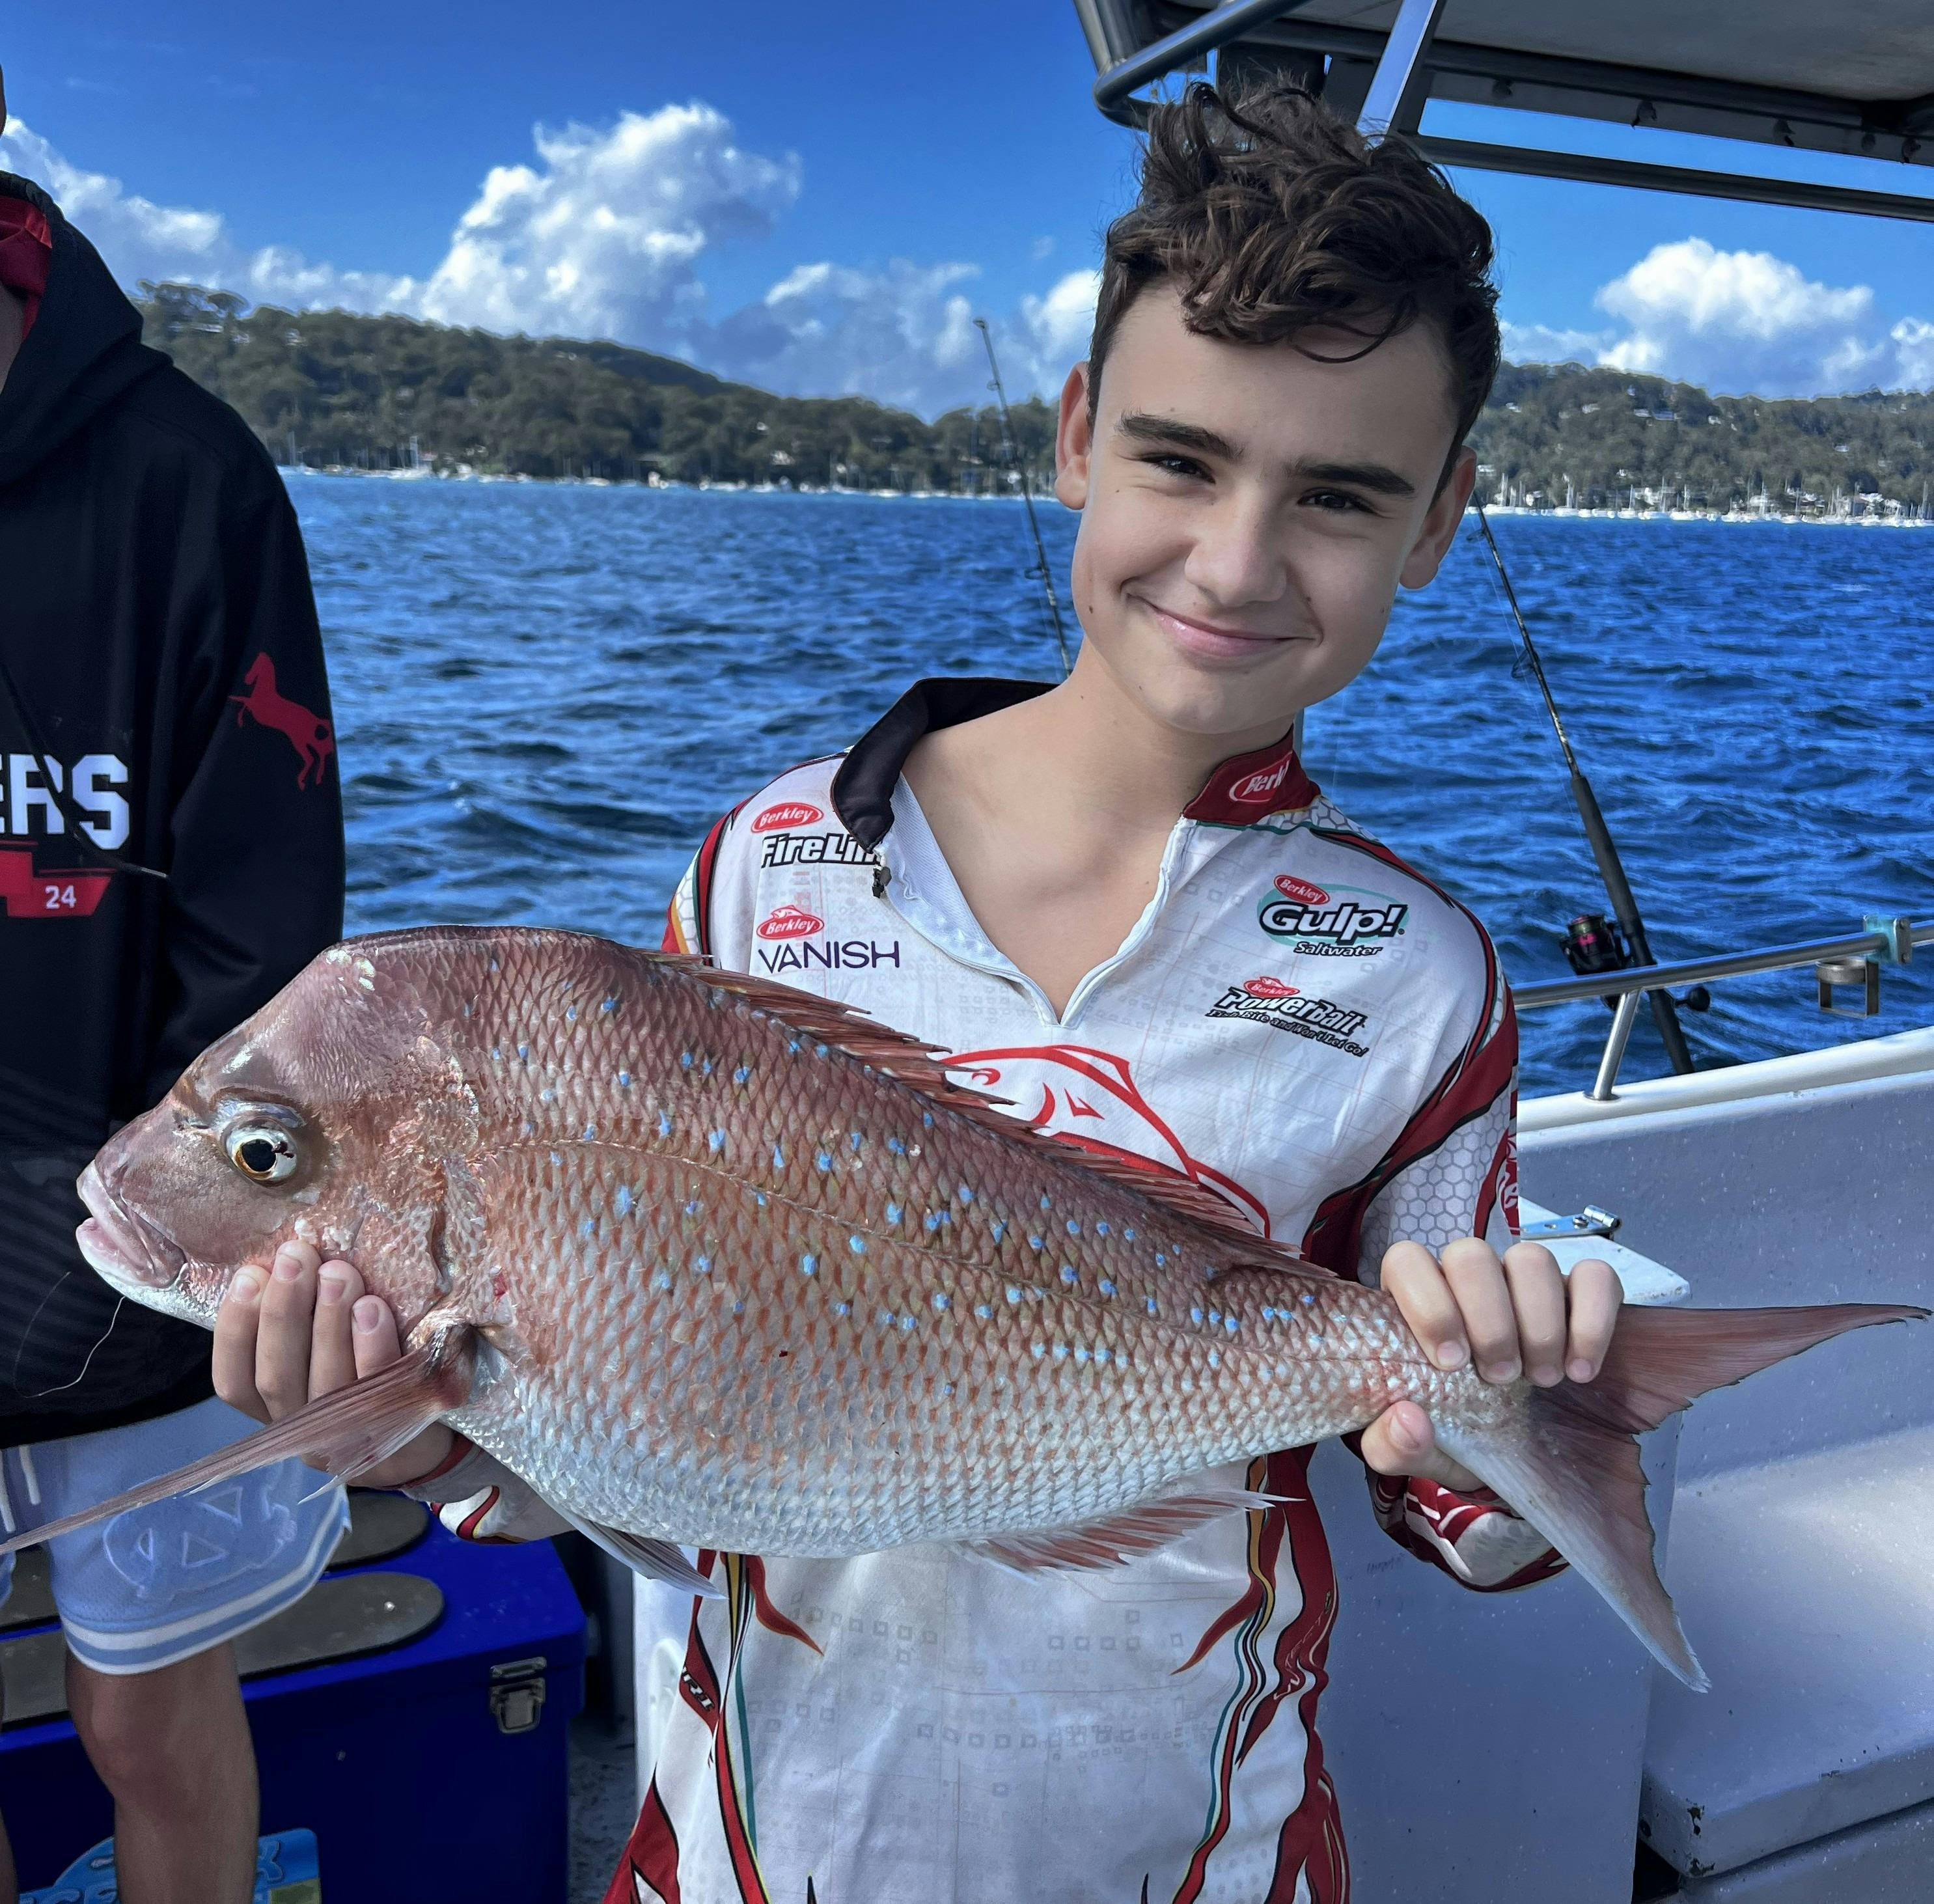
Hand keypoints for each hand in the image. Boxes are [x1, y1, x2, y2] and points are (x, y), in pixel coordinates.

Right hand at [212, 1239, 452, 1487]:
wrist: (429, 1430)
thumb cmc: (363, 1373)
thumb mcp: (320, 1354)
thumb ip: (298, 1323)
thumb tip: (283, 1258)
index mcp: (274, 1408)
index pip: (233, 1380)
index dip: (234, 1329)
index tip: (249, 1275)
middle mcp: (302, 1428)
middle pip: (276, 1376)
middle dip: (282, 1311)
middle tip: (296, 1256)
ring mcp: (346, 1436)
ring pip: (323, 1384)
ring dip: (327, 1323)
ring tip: (337, 1273)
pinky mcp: (394, 1430)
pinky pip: (378, 1391)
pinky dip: (371, 1348)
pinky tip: (372, 1309)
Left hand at [1360, 1237, 1621, 1491]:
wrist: (1534, 1460)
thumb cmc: (1463, 1438)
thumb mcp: (1423, 1454)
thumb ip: (1393, 1446)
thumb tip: (1406, 1419)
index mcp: (1418, 1304)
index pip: (1407, 1262)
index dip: (1428, 1304)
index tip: (1451, 1362)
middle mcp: (1470, 1282)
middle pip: (1472, 1255)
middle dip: (1489, 1320)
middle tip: (1502, 1378)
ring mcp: (1527, 1282)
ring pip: (1531, 1259)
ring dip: (1540, 1323)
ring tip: (1544, 1379)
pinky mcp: (1582, 1294)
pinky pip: (1595, 1277)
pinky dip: (1593, 1320)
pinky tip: (1583, 1369)